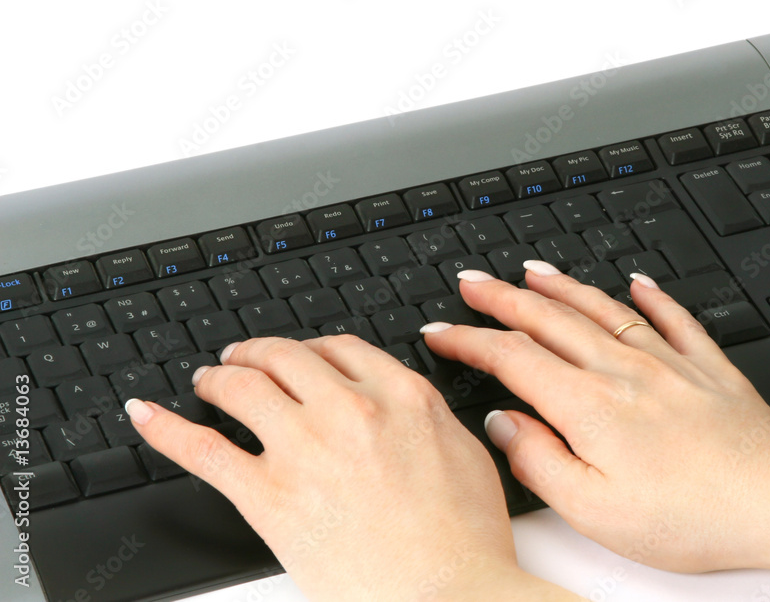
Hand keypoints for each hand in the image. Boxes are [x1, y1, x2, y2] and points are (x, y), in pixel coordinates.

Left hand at [125, 335, 578, 600]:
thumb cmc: (466, 538)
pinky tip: (147, 416)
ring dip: (216, 377)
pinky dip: (167, 428)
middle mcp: (348, 409)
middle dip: (256, 353)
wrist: (449, 593)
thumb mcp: (465, 452)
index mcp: (400, 395)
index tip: (300, 356)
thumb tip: (406, 402)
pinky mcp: (268, 495)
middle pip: (285, 357)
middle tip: (242, 359)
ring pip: (241, 387)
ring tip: (207, 382)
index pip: (339, 349)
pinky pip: (202, 450)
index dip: (310, 348)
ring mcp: (304, 448)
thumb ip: (427, 414)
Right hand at [422, 262, 769, 573]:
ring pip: (602, 309)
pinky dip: (649, 296)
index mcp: (591, 406)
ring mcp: (669, 362)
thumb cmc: (692, 518)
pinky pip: (672, 317)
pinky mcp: (707, 368)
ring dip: (561, 286)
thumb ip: (539, 461)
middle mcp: (625, 371)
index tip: (441, 332)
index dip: (469, 341)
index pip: (513, 357)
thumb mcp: (595, 510)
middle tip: (471, 283)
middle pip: (550, 319)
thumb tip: (504, 423)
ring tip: (532, 270)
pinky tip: (636, 281)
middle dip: (501, 297)